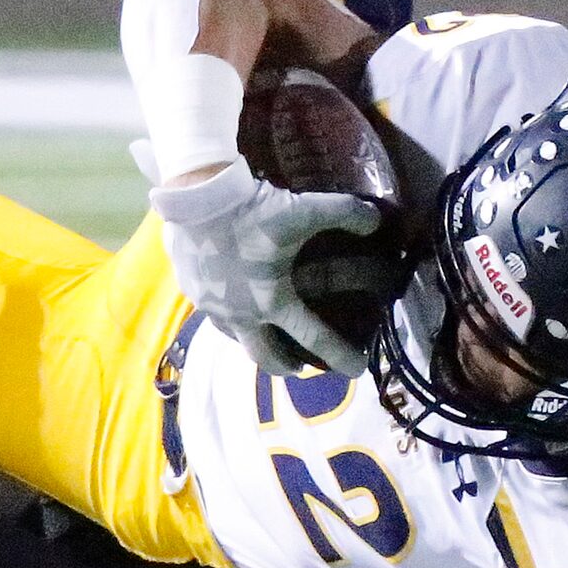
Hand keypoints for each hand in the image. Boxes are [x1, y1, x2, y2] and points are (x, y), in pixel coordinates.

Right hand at [150, 158, 380, 375]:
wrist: (196, 197)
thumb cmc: (254, 212)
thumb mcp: (307, 210)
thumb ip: (346, 215)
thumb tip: (376, 221)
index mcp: (273, 302)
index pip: (314, 338)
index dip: (340, 355)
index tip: (357, 370)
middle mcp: (242, 314)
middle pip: (264, 356)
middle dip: (284, 366)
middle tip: (297, 366)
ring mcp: (212, 305)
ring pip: (234, 338)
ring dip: (252, 342)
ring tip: (260, 336)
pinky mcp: (191, 289)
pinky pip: (212, 313)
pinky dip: (227, 317)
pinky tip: (228, 303)